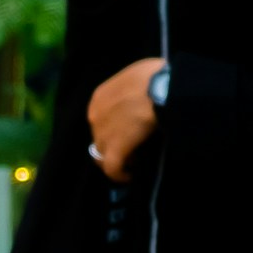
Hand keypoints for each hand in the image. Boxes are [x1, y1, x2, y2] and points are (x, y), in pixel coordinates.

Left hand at [88, 57, 166, 180]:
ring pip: (103, 154)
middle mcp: (95, 116)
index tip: (128, 131)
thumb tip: (141, 99)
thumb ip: (130, 91)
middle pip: (100, 136)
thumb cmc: (152, 76)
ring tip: (132, 161)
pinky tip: (128, 176)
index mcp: (99, 97)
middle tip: (132, 146)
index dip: (113, 127)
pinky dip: (119, 174)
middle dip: (114, 142)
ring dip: (117, 158)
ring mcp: (102, 134)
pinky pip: (112, 168)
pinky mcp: (114, 151)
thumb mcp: (135, 76)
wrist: (158, 88)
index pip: (100, 118)